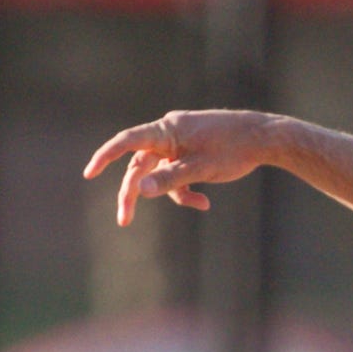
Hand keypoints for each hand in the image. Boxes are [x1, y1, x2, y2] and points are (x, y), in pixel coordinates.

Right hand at [82, 109, 275, 227]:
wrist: (262, 138)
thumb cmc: (232, 148)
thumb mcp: (201, 168)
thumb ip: (170, 179)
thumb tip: (139, 190)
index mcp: (167, 131)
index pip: (128, 141)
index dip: (106, 156)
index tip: (89, 173)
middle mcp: (168, 134)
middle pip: (140, 165)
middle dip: (134, 193)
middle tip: (124, 220)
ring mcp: (179, 144)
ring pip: (161, 173)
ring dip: (174, 193)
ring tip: (202, 204)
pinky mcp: (190, 153)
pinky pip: (177, 174)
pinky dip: (187, 189)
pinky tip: (206, 201)